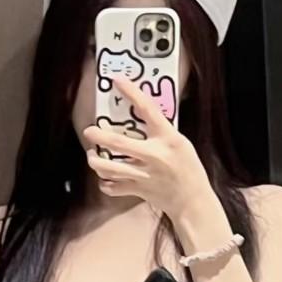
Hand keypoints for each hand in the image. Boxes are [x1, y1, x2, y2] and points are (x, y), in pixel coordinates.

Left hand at [81, 73, 213, 223]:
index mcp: (168, 138)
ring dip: (96, 161)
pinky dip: (105, 184)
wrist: (193, 201)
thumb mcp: (181, 143)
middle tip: (89, 131)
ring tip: (93, 156)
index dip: (131, 93)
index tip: (117, 80)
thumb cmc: (188, 169)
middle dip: (98, 135)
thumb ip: (161, 133)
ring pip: (109, 168)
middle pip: (118, 143)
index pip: (148, 109)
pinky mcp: (138, 190)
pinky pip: (113, 187)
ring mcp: (144, 174)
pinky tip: (105, 178)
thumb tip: (140, 118)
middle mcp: (154, 155)